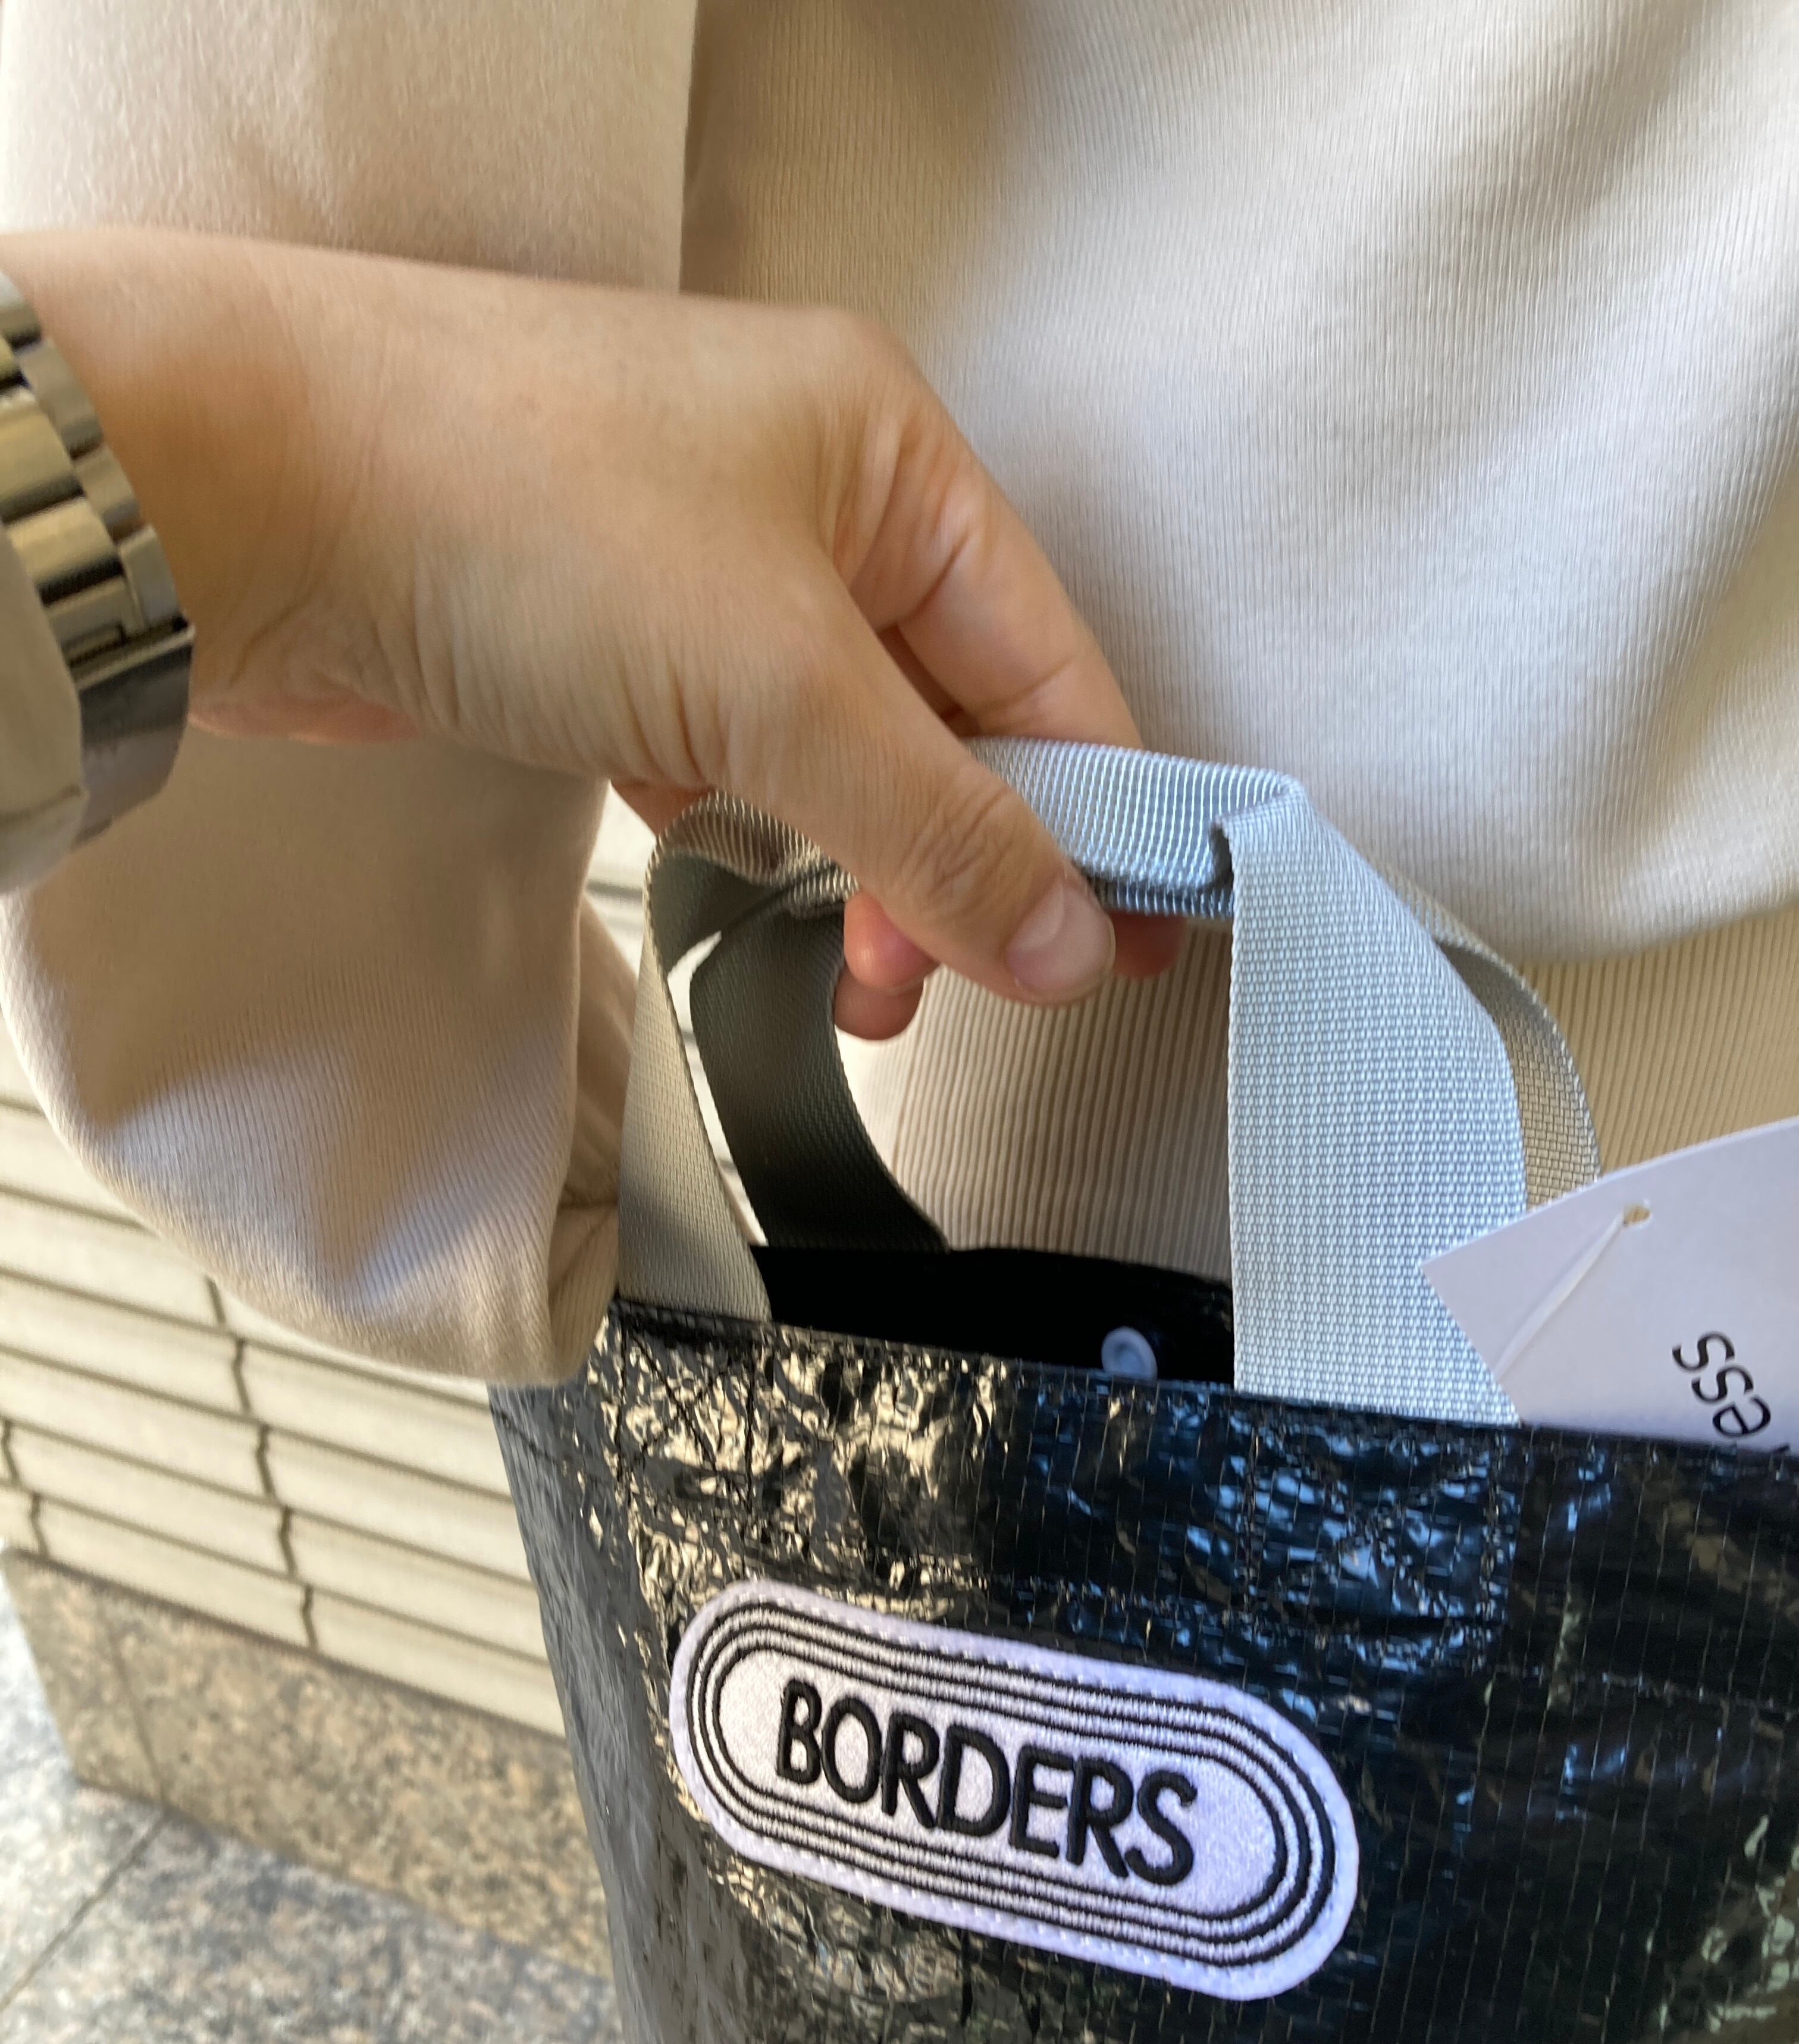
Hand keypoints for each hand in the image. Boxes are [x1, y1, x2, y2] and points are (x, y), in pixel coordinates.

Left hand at [3, 229, 1182, 1034]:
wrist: (246, 498)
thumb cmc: (516, 511)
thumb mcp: (781, 681)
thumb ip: (940, 824)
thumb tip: (1066, 938)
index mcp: (887, 455)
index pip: (1048, 662)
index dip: (1099, 816)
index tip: (1120, 948)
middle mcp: (806, 502)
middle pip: (950, 720)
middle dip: (966, 867)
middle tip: (962, 987)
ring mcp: (701, 576)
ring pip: (840, 757)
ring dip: (865, 875)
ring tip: (864, 984)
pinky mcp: (610, 648)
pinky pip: (736, 766)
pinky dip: (759, 843)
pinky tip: (757, 901)